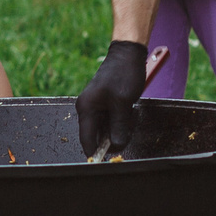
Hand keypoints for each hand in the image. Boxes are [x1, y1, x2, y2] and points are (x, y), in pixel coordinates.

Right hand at [75, 40, 149, 159]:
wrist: (128, 54)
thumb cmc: (123, 74)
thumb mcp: (123, 103)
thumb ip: (118, 127)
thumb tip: (116, 146)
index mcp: (86, 108)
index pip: (87, 140)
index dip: (97, 153)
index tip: (111, 160)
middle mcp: (87, 109)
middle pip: (97, 136)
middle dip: (112, 138)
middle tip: (127, 129)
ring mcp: (95, 107)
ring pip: (105, 130)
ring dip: (118, 129)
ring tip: (129, 114)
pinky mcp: (104, 105)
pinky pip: (110, 121)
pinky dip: (120, 122)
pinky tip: (128, 112)